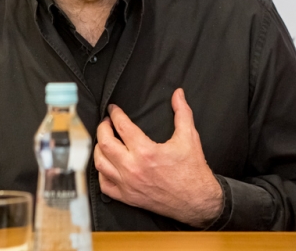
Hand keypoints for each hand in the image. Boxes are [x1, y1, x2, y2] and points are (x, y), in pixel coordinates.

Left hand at [93, 88, 222, 227]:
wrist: (197, 201)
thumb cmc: (193, 171)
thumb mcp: (189, 137)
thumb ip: (182, 113)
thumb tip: (178, 94)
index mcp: (146, 152)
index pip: (122, 127)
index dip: (115, 114)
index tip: (113, 109)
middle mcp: (133, 168)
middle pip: (104, 143)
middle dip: (102, 128)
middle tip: (107, 122)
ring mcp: (128, 184)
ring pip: (100, 164)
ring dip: (99, 149)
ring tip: (104, 140)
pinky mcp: (128, 197)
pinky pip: (105, 185)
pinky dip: (102, 173)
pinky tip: (107, 164)